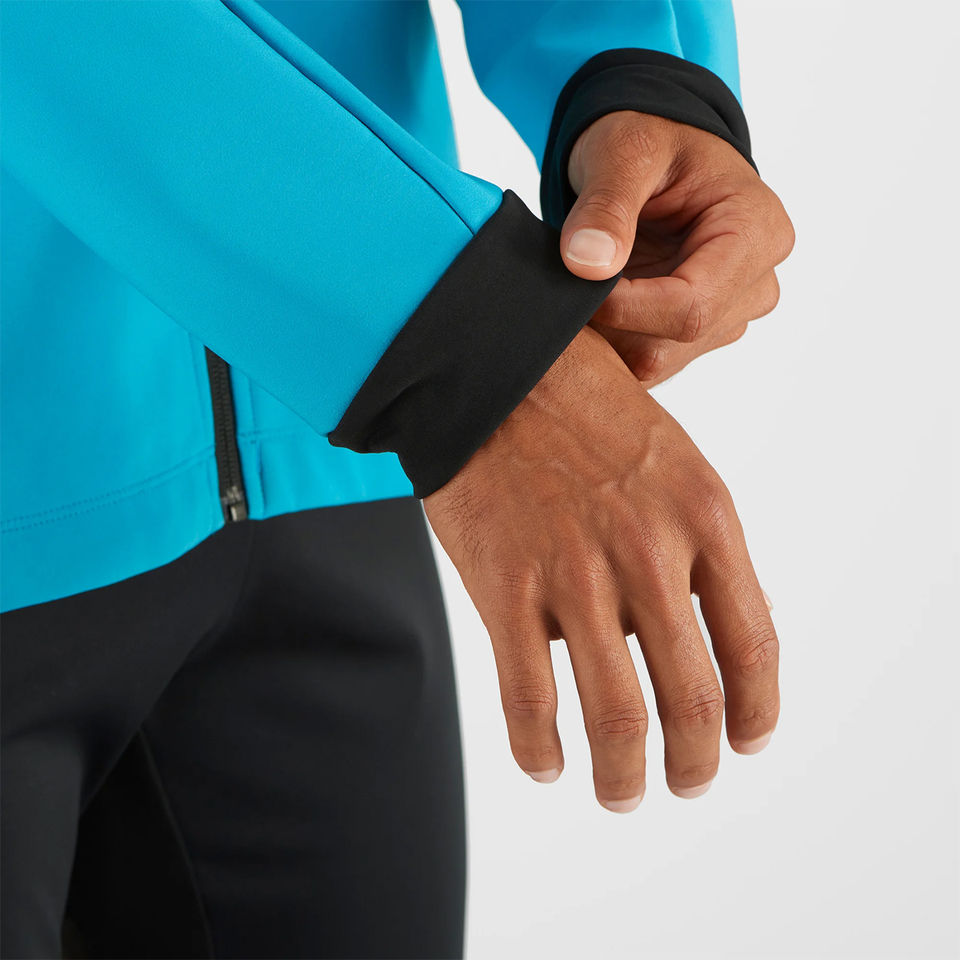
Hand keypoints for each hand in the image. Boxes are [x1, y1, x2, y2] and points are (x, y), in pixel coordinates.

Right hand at [423, 327, 778, 810]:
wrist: (492, 366)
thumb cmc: (585, 409)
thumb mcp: (675, 459)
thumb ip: (702, 546)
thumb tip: (719, 630)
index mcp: (705, 515)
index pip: (754, 645)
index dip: (756, 713)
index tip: (746, 744)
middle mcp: (649, 552)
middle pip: (691, 700)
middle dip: (693, 765)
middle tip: (684, 784)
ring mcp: (575, 574)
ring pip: (617, 717)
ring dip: (624, 777)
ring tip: (621, 794)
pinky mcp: (504, 588)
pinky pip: (528, 701)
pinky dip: (539, 750)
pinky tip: (544, 765)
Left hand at [560, 110, 794, 383]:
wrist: (656, 156)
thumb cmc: (650, 140)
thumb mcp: (624, 151)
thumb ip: (606, 206)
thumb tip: (587, 265)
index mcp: (757, 234)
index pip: (690, 306)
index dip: (622, 308)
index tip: (573, 282)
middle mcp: (754, 285)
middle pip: (672, 342)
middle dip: (609, 324)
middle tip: (562, 288)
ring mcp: (728, 316)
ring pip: (655, 360)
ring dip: (606, 334)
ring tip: (577, 288)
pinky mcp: (697, 334)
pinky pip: (645, 359)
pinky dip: (609, 339)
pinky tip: (591, 305)